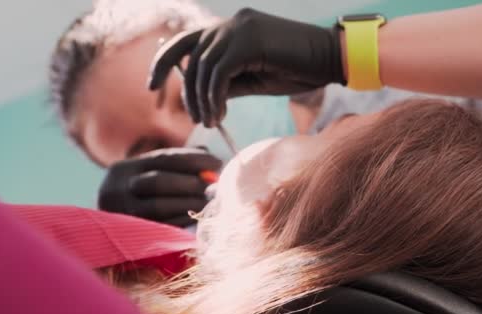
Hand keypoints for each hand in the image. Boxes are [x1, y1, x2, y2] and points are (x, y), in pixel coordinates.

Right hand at [98, 148, 221, 226]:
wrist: (103, 230)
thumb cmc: (140, 196)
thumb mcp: (149, 175)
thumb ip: (177, 164)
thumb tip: (211, 160)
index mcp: (126, 168)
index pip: (163, 158)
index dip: (193, 159)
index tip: (217, 163)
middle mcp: (118, 188)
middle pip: (158, 181)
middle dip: (191, 183)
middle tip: (214, 186)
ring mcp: (121, 213)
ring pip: (158, 206)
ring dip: (189, 203)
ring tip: (208, 202)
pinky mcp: (128, 235)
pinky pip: (160, 227)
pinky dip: (181, 221)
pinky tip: (196, 217)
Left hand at [148, 8, 344, 127]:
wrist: (329, 59)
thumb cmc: (294, 70)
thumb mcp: (251, 79)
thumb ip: (224, 83)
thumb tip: (199, 99)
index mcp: (228, 28)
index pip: (184, 42)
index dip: (163, 62)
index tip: (152, 86)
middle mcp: (229, 23)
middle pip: (188, 54)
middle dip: (184, 89)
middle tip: (192, 118)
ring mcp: (239, 28)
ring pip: (203, 67)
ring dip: (202, 99)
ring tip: (210, 121)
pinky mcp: (249, 41)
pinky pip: (219, 73)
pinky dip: (214, 97)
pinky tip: (219, 115)